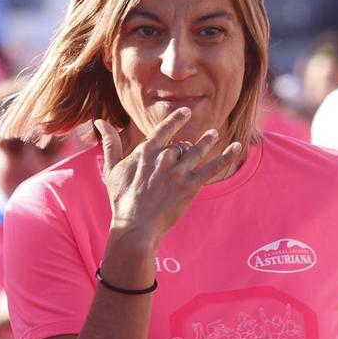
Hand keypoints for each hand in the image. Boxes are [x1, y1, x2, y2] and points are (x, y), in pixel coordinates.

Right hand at [96, 112, 244, 253]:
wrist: (135, 225)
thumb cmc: (121, 200)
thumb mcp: (112, 169)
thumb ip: (110, 144)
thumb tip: (100, 121)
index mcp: (146, 152)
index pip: (165, 130)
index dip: (176, 120)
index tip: (185, 113)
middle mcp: (164, 158)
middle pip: (181, 145)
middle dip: (187, 145)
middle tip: (191, 147)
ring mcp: (179, 171)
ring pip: (197, 151)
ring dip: (207, 142)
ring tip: (213, 134)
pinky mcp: (191, 186)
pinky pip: (213, 168)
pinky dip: (227, 156)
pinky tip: (238, 146)